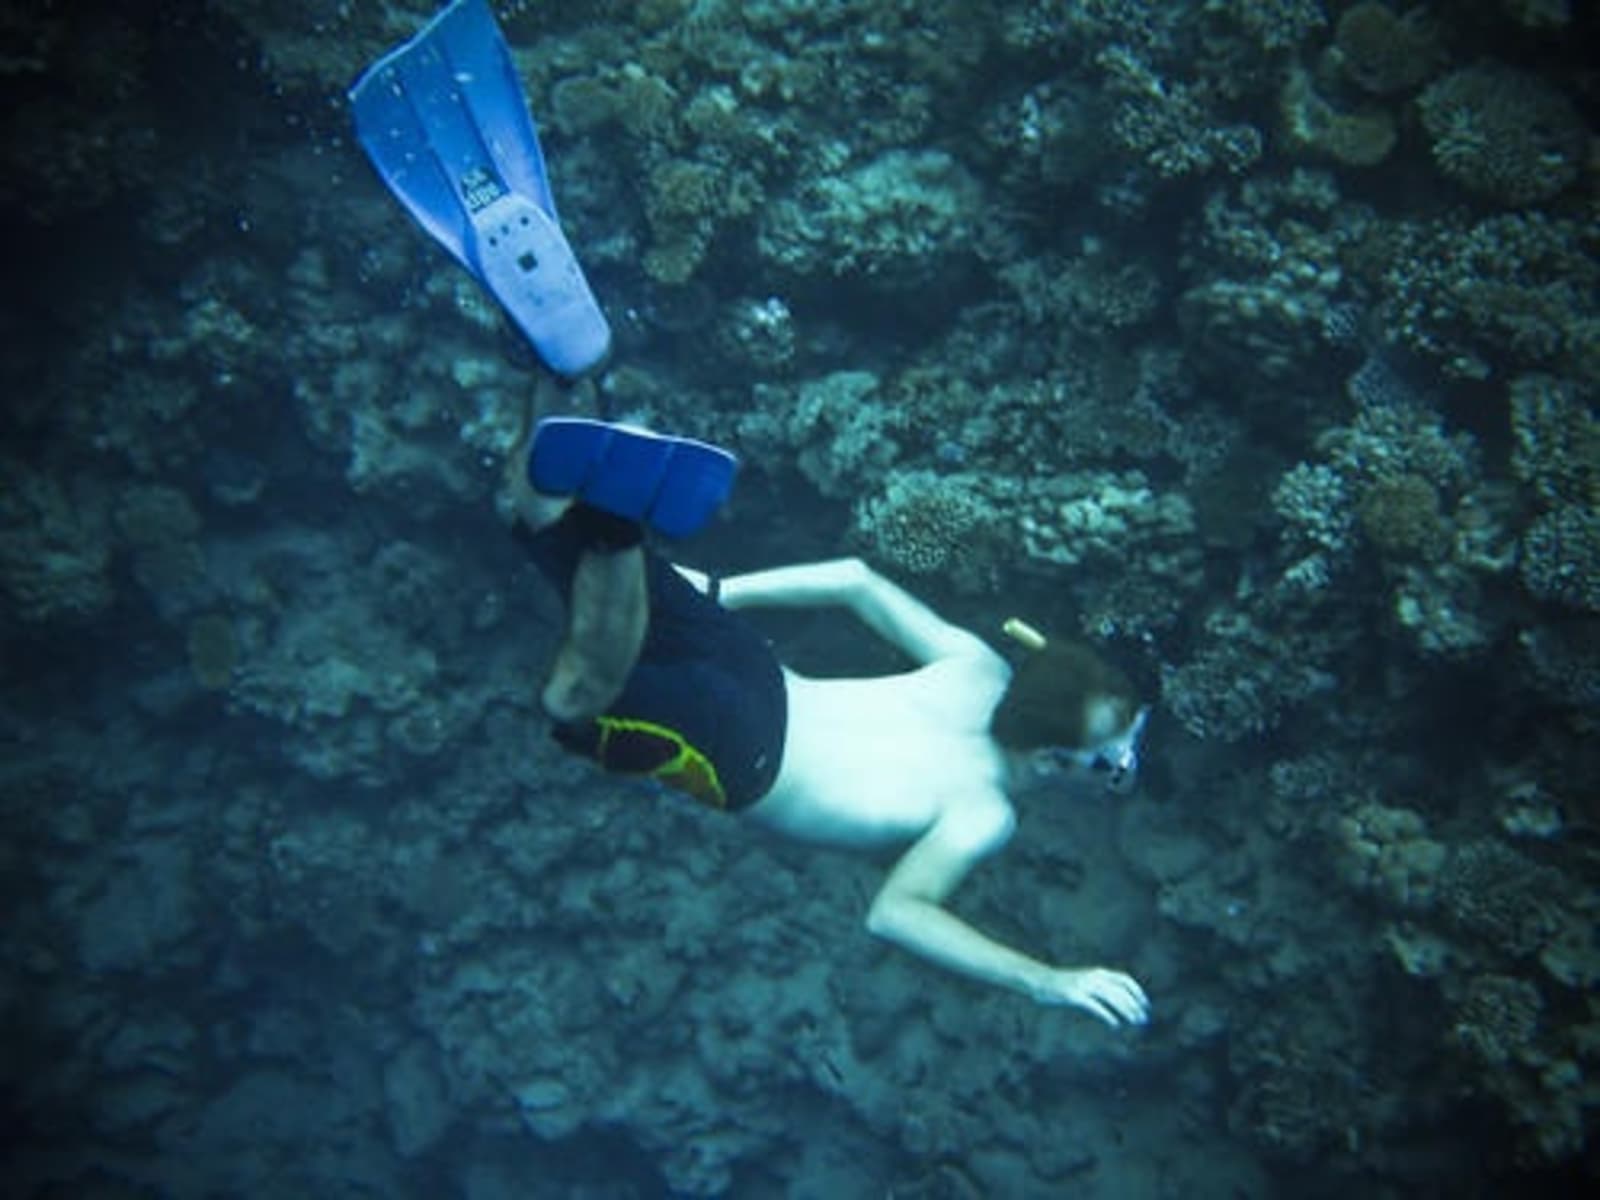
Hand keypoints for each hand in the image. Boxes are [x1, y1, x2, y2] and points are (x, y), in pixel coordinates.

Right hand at [1032, 966, 1149, 1027]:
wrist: (1040, 980)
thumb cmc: (1063, 984)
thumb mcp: (1085, 980)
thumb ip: (1100, 986)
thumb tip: (1119, 1001)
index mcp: (1098, 972)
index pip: (1125, 980)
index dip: (1138, 992)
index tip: (1146, 1005)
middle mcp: (1094, 976)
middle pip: (1121, 991)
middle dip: (1135, 1005)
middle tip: (1143, 1019)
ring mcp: (1084, 985)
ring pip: (1112, 998)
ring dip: (1126, 1011)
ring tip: (1134, 1022)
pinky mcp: (1075, 996)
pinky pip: (1096, 1007)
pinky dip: (1108, 1016)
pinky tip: (1115, 1025)